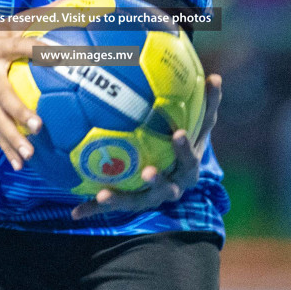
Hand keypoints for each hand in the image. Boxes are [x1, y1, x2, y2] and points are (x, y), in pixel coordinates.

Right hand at [0, 0, 84, 170]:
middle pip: (1, 92)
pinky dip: (4, 146)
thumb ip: (49, 12)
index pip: (21, 45)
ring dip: (10, 138)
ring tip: (27, 156)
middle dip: (17, 110)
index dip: (41, 49)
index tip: (62, 57)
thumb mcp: (12, 21)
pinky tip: (18, 164)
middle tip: (38, 127)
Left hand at [71, 73, 222, 219]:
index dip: (184, 149)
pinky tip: (74, 212)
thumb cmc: (187, 143)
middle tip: (147, 171)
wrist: (177, 177)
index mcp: (187, 170)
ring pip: (135, 202)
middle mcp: (171, 188)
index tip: (178, 133)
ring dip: (120, 200)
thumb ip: (208, 105)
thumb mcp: (199, 127)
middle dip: (157, 181)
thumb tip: (216, 77)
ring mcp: (150, 199)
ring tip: (104, 195)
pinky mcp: (130, 204)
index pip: (190, 160)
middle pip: (166, 188)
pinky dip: (92, 209)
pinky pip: (110, 207)